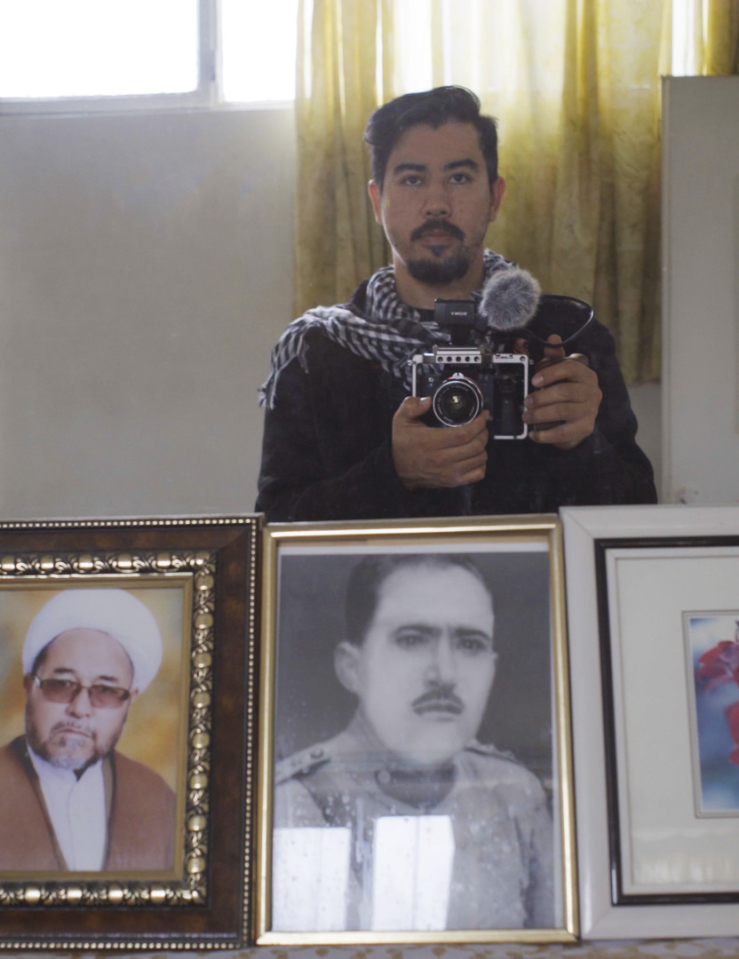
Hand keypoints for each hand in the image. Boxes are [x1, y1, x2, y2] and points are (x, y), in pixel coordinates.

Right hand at [392, 396, 488, 489]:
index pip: (464, 433)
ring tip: (478, 438)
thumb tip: (428, 401)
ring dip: (483, 446)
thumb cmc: (402, 444)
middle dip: (483, 432)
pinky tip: (475, 455)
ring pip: (479, 458)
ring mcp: (449, 473)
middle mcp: (442, 460)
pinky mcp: (453, 482)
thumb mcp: (401, 420)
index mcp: (431, 442)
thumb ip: (411, 406)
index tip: (482, 415)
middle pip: (475, 445)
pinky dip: (481, 464)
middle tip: (481, 425)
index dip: (478, 423)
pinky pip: (478, 474)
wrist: (397, 470)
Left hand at [522, 335, 601, 449]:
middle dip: (541, 397)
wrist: (578, 421)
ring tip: (526, 417)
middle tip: (526, 402)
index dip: (551, 373)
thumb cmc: (566, 392)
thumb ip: (555, 359)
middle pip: (565, 392)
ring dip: (540, 414)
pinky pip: (563, 432)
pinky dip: (545, 434)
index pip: (571, 368)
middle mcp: (592, 391)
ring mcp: (590, 411)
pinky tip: (534, 434)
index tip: (534, 381)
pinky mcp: (585, 428)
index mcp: (585, 374)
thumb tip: (553, 337)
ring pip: (563, 411)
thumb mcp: (560, 374)